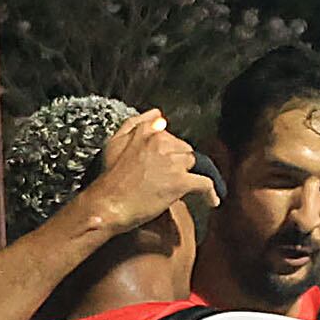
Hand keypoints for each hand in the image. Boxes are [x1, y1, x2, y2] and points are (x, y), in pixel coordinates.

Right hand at [76, 113, 207, 232]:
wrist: (106, 204)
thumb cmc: (108, 178)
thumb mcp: (114, 143)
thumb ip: (135, 124)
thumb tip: (157, 114)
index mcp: (146, 132)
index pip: (170, 136)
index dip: (169, 151)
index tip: (168, 162)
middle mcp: (161, 142)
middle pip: (184, 150)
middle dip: (179, 163)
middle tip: (169, 178)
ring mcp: (172, 162)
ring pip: (194, 164)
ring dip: (190, 175)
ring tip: (186, 188)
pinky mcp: (180, 182)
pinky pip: (205, 184)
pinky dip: (210, 193)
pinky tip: (212, 201)